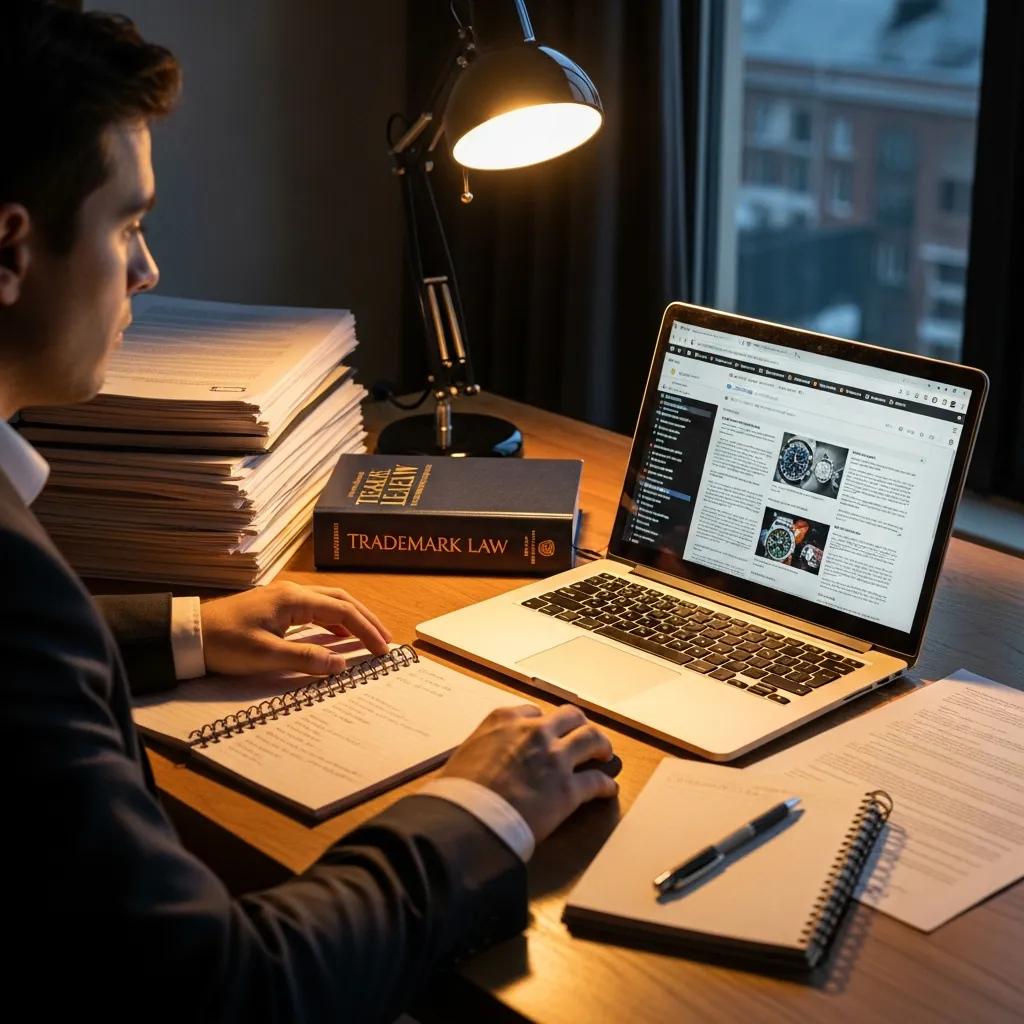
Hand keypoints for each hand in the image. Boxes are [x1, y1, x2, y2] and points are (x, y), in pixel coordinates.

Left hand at [200, 580, 391, 676]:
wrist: (190, 634)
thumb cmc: (225, 644)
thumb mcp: (265, 656)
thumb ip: (305, 659)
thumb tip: (340, 664)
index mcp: (293, 599)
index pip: (342, 611)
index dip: (366, 630)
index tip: (382, 649)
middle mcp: (293, 592)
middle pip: (341, 600)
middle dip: (366, 619)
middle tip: (385, 640)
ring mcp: (285, 597)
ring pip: (330, 602)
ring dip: (352, 617)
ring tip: (369, 636)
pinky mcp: (277, 606)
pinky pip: (315, 609)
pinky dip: (334, 619)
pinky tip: (338, 634)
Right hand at [441, 704, 617, 842]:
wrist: (467, 819)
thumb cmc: (458, 792)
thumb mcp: (464, 755)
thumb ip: (483, 748)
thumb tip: (482, 759)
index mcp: (506, 720)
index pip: (534, 712)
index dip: (544, 723)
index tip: (547, 732)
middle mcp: (535, 731)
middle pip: (570, 716)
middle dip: (578, 725)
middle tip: (582, 736)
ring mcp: (555, 758)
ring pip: (592, 738)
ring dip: (601, 744)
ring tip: (604, 753)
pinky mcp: (569, 789)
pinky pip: (597, 781)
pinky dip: (605, 785)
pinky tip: (607, 790)